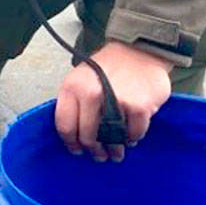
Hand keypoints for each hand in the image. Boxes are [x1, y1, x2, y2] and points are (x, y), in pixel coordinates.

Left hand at [55, 41, 171, 162]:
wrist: (140, 49)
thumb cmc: (110, 66)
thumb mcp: (82, 78)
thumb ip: (75, 103)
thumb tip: (72, 134)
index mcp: (73, 87)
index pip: (65, 125)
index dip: (70, 142)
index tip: (77, 149)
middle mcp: (91, 94)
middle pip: (87, 136)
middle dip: (94, 149)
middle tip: (99, 154)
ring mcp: (115, 101)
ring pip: (111, 139)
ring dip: (114, 150)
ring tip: (116, 153)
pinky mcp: (138, 107)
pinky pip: (133, 134)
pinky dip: (132, 138)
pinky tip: (131, 136)